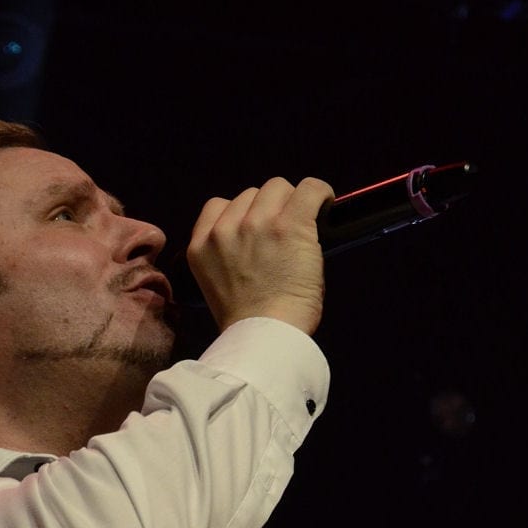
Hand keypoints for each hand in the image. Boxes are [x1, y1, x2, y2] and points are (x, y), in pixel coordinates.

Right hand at [187, 176, 332, 335]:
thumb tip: (259, 239)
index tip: (257, 229)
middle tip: (283, 237)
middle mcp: (225, 230)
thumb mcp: (218, 285)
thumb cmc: (249, 325)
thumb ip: (228, 255)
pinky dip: (321, 194)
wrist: (264, 340)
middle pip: (251, 194)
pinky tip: (325, 205)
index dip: (241, 213)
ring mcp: (256, 224)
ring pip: (278, 187)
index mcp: (201, 246)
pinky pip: (310, 190)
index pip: (218, 205)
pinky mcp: (289, 225)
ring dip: (291, 204)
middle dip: (268, 210)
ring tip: (302, 229)